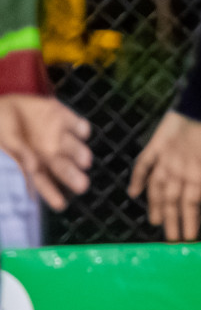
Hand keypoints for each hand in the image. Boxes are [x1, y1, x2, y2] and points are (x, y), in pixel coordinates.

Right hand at [0, 96, 91, 210]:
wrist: (3, 104)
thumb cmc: (1, 127)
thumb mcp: (5, 139)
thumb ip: (17, 153)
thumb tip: (32, 166)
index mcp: (35, 165)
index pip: (45, 184)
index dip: (53, 195)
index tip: (60, 206)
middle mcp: (52, 154)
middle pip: (65, 169)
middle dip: (73, 177)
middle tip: (81, 185)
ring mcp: (60, 136)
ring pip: (76, 149)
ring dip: (80, 153)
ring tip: (84, 160)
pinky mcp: (65, 118)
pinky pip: (80, 126)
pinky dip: (81, 129)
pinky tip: (79, 132)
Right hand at [128, 110, 200, 241]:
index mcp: (195, 175)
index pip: (190, 205)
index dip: (189, 223)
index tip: (187, 240)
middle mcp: (176, 170)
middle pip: (172, 201)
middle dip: (172, 221)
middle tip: (171, 240)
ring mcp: (163, 159)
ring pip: (156, 187)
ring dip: (156, 205)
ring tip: (156, 221)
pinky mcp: (154, 146)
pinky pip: (143, 165)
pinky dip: (137, 179)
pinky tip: (132, 193)